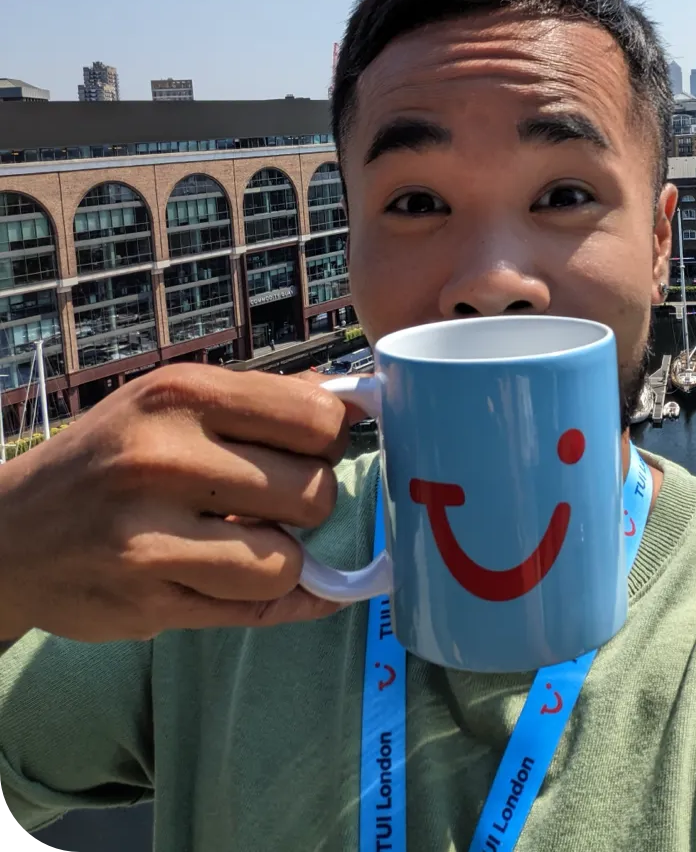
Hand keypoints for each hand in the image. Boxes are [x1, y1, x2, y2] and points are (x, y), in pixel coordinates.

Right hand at [0, 364, 359, 642]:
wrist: (7, 535)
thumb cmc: (108, 458)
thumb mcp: (170, 403)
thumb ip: (259, 401)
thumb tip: (352, 403)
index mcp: (181, 395)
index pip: (315, 417)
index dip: (332, 439)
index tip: (316, 448)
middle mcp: (165, 459)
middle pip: (314, 491)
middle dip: (311, 501)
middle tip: (279, 499)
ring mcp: (151, 536)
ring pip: (288, 561)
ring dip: (284, 557)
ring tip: (250, 540)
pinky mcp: (147, 602)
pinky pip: (254, 608)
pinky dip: (272, 597)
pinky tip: (258, 578)